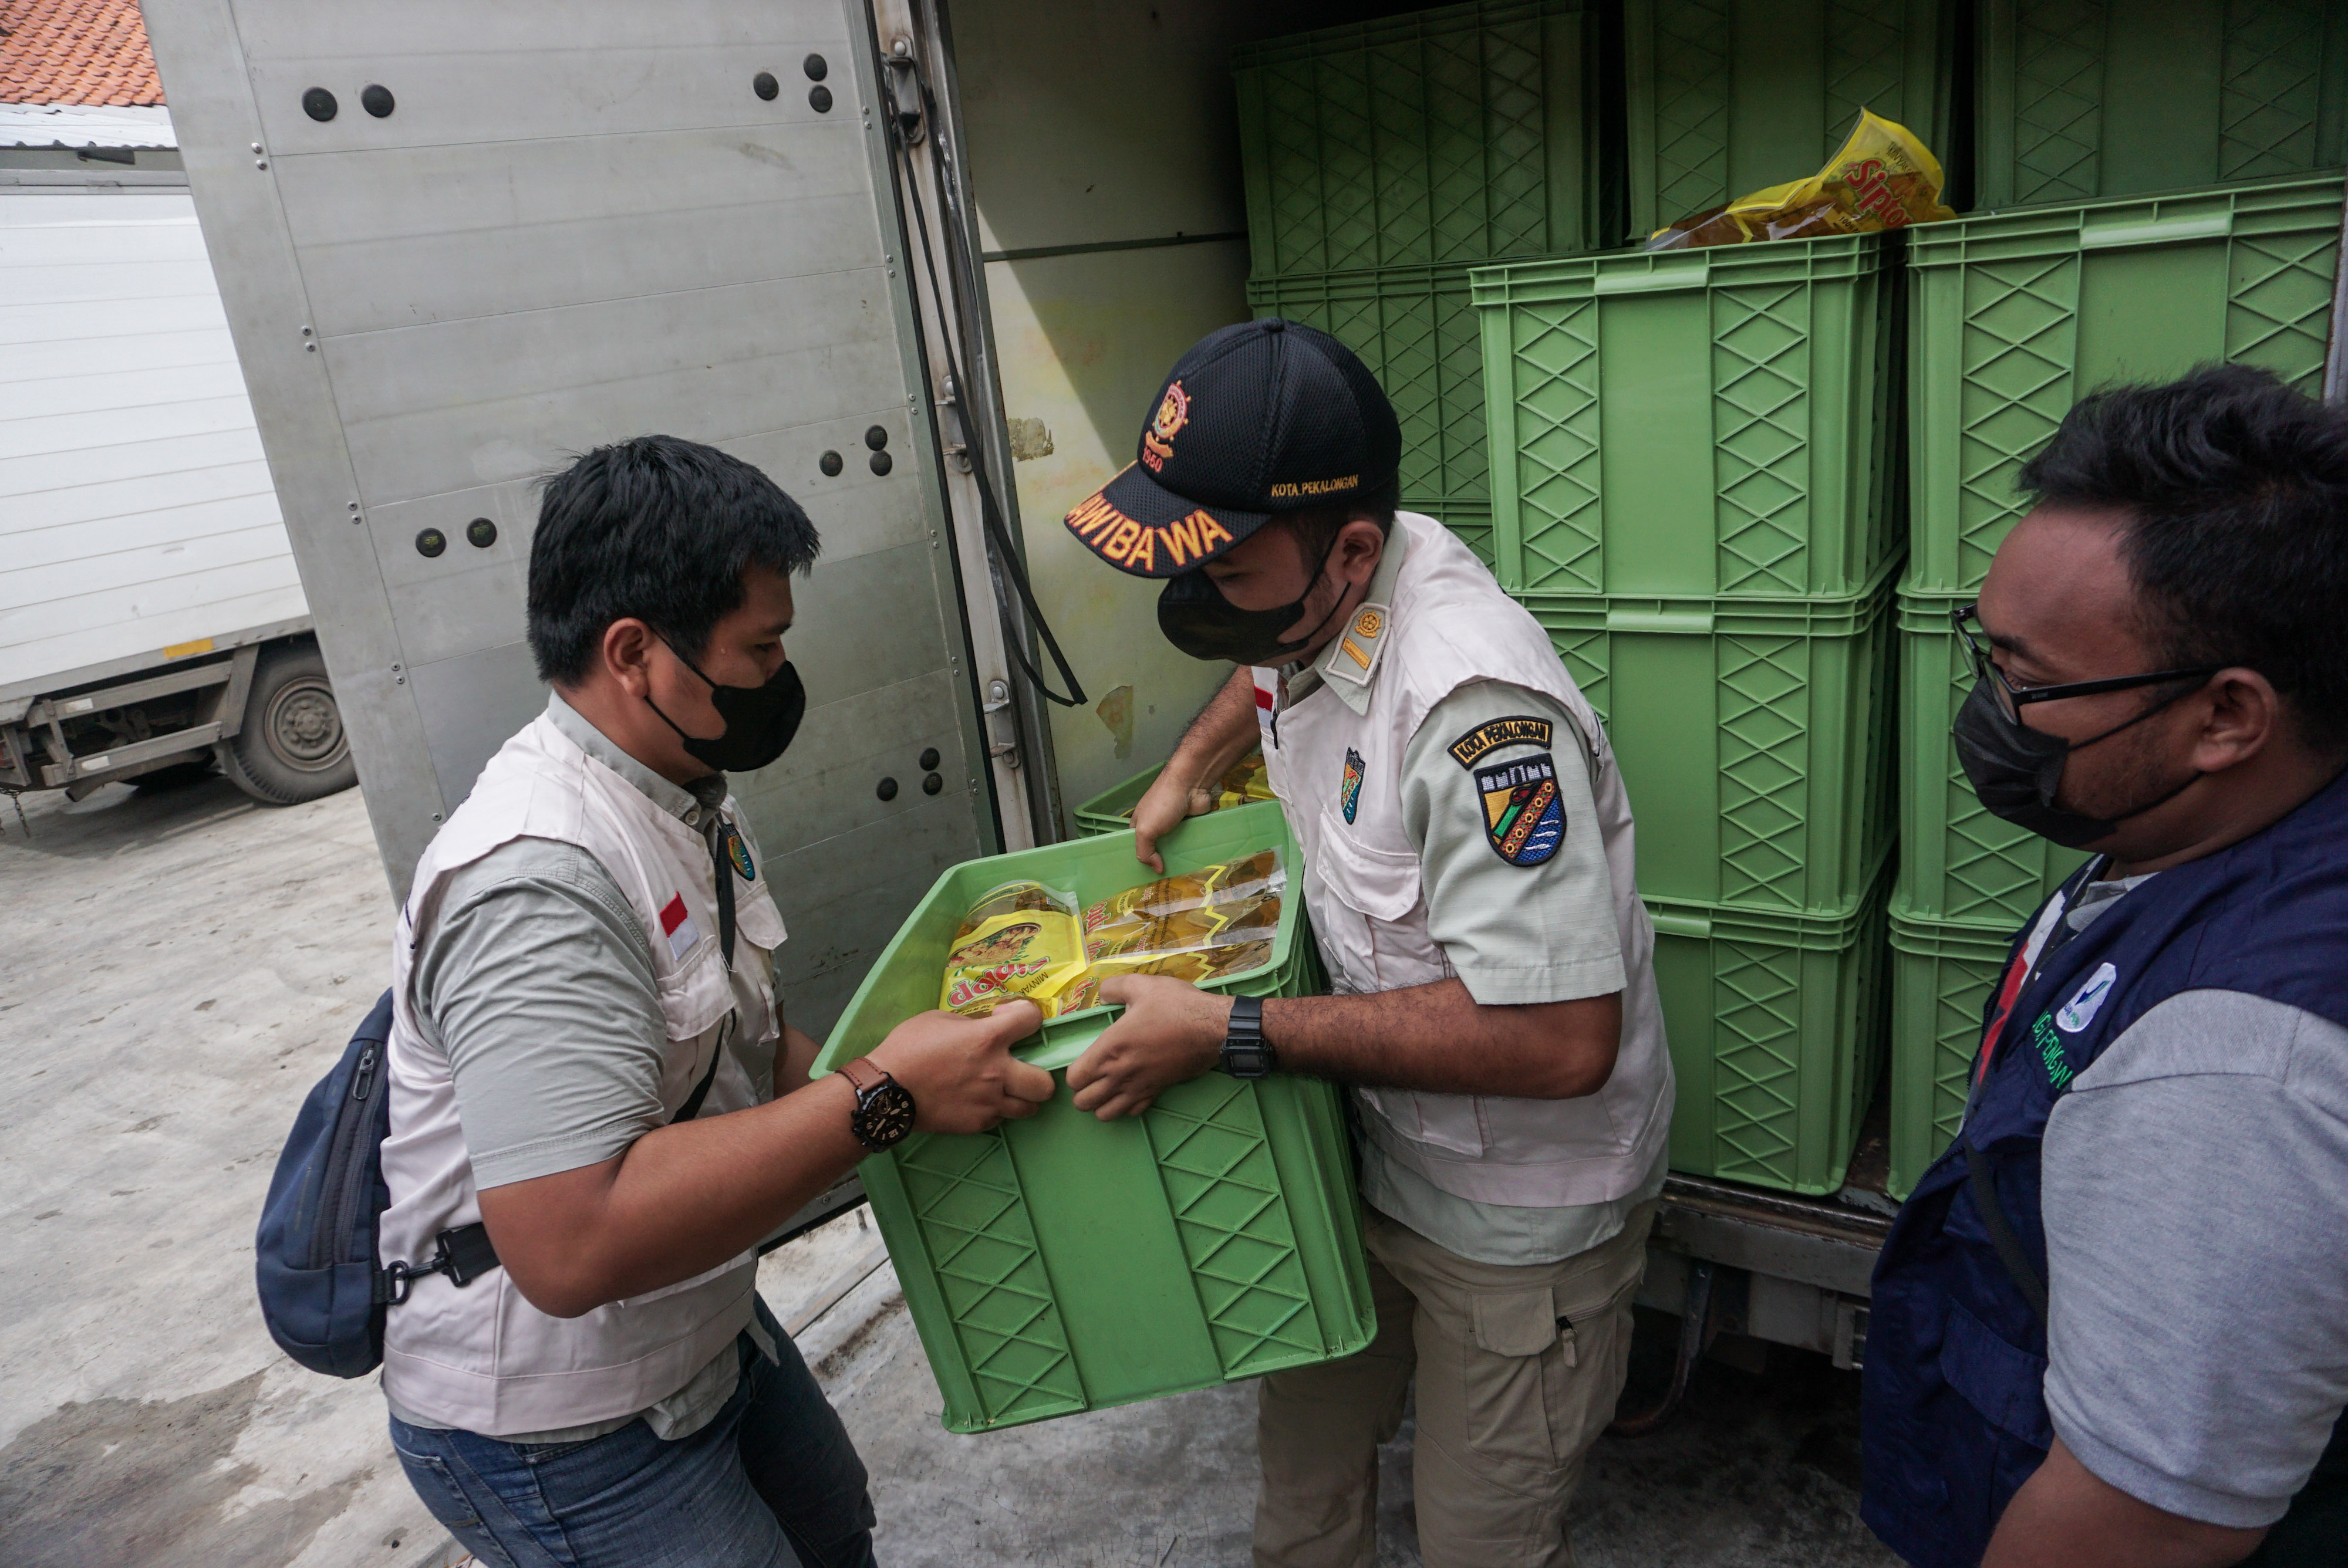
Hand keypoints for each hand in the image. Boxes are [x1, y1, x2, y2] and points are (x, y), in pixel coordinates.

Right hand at [865, 1002, 1055, 1134]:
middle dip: (1038, 1073)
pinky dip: (995, 1110)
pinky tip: (979, 1101)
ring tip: (1006, 1089)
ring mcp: (988, 1102)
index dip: (1026, 1017)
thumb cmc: (907, 1048)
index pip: (1033, 1020)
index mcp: (988, 1038)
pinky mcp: (977, 1124)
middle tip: (1022, 1068)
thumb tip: (987, 1026)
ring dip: (1022, 1097)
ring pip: (1030, 1107)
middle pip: (1045, 1082)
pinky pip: (1000, 1119)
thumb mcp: (939, 1020)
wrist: (885, 1090)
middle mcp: (996, 1072)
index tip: (1011, 1020)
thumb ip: (971, 1023)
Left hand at [1066, 975, 1229, 1118]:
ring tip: (1106, 1088)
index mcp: (1110, 1049)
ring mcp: (1139, 1087)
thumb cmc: (1176, 1007)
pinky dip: (1127, 1105)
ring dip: (1101, 1103)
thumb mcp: (1142, 985)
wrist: (1212, 1029)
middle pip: (1084, 1103)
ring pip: (1105, 1114)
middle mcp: (1120, 1074)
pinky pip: (1133, 1112)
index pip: (1074, 1078)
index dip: (1073, 1071)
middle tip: (1091, 1076)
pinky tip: (1130, 1089)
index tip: (1083, 1059)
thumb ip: (1114, 987)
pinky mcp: (1157, 1092)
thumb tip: (1102, 992)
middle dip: (1082, 1092)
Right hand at [1130, 768, 1217, 874]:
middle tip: (1164, 881)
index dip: (1139, 859)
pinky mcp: (1190, 825)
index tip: (1144, 877)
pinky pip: (1188, 841)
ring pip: (1173, 846)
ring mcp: (1174, 825)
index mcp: (1140, 824)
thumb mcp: (1145, 829)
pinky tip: (1193, 862)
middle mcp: (1156, 824)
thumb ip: (1144, 851)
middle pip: (1156, 848)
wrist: (1190, 785)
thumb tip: (1156, 869)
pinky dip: (1190, 849)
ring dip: (1176, 857)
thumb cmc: (1162, 804)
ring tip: (1181, 874)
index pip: (1136, 846)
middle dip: (1159, 862)